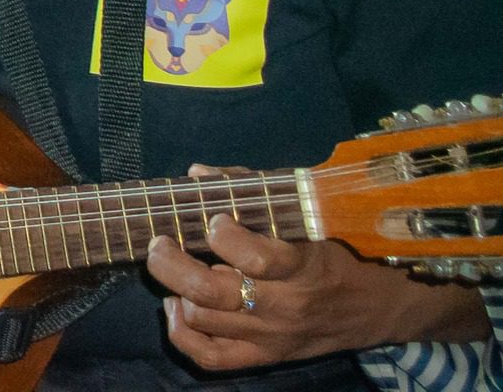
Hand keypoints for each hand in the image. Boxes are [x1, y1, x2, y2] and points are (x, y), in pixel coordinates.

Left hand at [146, 166, 480, 367]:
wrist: (373, 305)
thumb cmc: (330, 247)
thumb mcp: (303, 212)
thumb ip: (250, 189)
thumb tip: (198, 175)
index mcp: (299, 264)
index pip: (257, 258)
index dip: (224, 236)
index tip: (212, 217)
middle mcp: (284, 305)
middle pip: (213, 293)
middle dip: (173, 265)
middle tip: (159, 242)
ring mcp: (272, 336)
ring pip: (205, 320)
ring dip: (176, 292)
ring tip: (170, 267)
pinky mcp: (264, 357)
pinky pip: (212, 358)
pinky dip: (182, 334)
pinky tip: (176, 307)